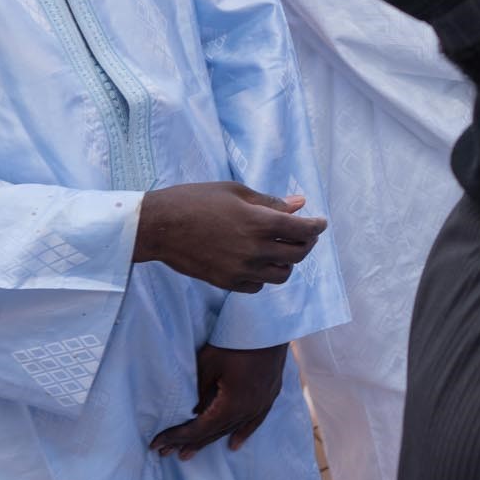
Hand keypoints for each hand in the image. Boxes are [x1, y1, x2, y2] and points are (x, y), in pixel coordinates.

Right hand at [133, 182, 325, 292]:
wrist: (159, 226)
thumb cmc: (196, 201)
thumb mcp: (236, 192)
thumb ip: (270, 202)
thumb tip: (299, 204)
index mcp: (260, 223)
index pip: (304, 230)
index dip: (317, 226)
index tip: (320, 223)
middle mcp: (255, 250)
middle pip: (298, 255)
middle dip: (306, 243)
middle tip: (302, 235)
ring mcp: (241, 270)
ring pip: (281, 275)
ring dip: (286, 262)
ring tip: (279, 250)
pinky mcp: (227, 283)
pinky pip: (257, 287)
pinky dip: (263, 276)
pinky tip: (257, 263)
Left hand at [150, 343, 293, 458]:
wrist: (269, 324)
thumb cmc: (235, 340)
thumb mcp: (209, 365)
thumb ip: (200, 392)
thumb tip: (195, 413)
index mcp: (231, 404)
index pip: (199, 428)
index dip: (176, 437)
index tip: (157, 444)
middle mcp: (248, 410)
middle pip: (213, 432)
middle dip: (188, 443)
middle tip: (166, 453)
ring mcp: (261, 404)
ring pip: (231, 429)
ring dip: (209, 441)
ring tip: (189, 453)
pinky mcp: (269, 396)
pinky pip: (254, 422)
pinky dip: (243, 433)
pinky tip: (234, 445)